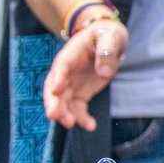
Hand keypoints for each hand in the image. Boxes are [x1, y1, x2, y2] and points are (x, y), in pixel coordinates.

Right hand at [44, 15, 126, 130]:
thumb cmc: (105, 36)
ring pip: (63, 103)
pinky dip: (82, 118)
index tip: (56, 90)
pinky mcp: (79, 94)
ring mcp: (70, 86)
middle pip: (54, 90)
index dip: (57, 78)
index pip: (60, 67)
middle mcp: (65, 73)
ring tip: (71, 124)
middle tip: (55, 115)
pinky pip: (78, 109)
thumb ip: (106, 53)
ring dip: (65, 114)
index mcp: (69, 56)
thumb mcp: (109, 38)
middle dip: (54, 103)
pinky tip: (90, 126)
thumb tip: (104, 73)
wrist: (106, 40)